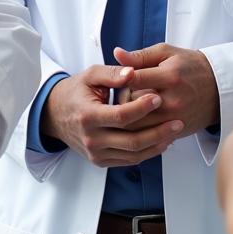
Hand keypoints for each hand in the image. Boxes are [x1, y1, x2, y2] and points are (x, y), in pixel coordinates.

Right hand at [41, 65, 183, 166]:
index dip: (142, 107)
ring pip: (133, 154)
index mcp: (88, 115)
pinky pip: (129, 160)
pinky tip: (161, 141)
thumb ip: (112, 73)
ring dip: (157, 144)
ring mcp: (96, 154)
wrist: (55, 115)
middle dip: (158, 131)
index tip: (158, 97)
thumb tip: (132, 72)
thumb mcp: (90, 75)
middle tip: (177, 120)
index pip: (121, 116)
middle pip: (132, 141)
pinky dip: (147, 152)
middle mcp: (92, 139)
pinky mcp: (101, 161)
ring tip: (174, 131)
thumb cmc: (76, 92)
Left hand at [112, 44, 217, 137]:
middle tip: (117, 94)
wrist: (218, 88)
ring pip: (138, 125)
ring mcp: (175, 119)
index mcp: (169, 76)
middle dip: (120, 100)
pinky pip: (150, 136)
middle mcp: (173, 100)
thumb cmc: (189, 66)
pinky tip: (136, 120)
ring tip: (123, 107)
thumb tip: (116, 53)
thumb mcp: (167, 53)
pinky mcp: (177, 132)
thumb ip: (140, 56)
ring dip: (126, 117)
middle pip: (133, 106)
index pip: (135, 79)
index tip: (115, 78)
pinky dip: (139, 130)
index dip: (120, 78)